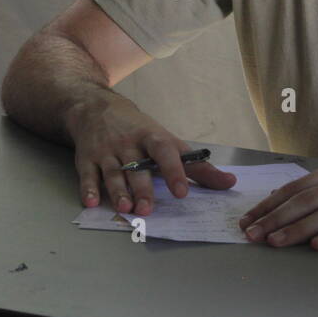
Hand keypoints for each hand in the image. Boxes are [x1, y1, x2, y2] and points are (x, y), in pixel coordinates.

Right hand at [67, 94, 235, 215]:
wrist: (96, 107)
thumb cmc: (138, 129)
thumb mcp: (168, 141)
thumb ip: (197, 167)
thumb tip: (230, 183)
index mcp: (152, 137)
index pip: (165, 151)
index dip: (174, 171)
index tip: (182, 192)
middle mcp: (128, 143)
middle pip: (137, 167)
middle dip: (142, 188)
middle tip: (148, 209)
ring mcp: (106, 151)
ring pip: (113, 173)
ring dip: (118, 191)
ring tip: (125, 208)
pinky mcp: (87, 158)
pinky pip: (87, 175)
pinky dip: (88, 189)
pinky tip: (91, 203)